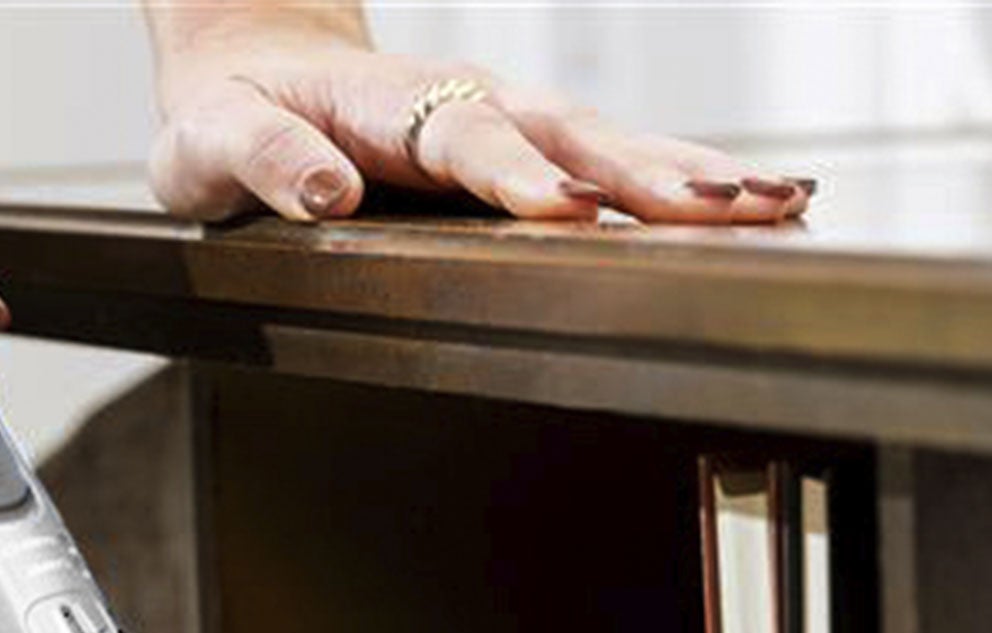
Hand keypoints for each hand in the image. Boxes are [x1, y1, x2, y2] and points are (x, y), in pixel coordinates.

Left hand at [150, 33, 813, 227]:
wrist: (252, 63)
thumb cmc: (231, 114)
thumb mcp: (215, 144)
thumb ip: (267, 164)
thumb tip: (326, 194)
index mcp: (390, 110)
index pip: (464, 142)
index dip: (515, 176)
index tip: (565, 209)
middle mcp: (463, 106)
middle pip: (568, 138)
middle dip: (646, 174)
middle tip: (724, 211)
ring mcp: (503, 123)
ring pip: (606, 144)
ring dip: (689, 174)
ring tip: (777, 204)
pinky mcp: (524, 147)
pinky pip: (607, 160)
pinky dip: (682, 177)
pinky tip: (755, 201)